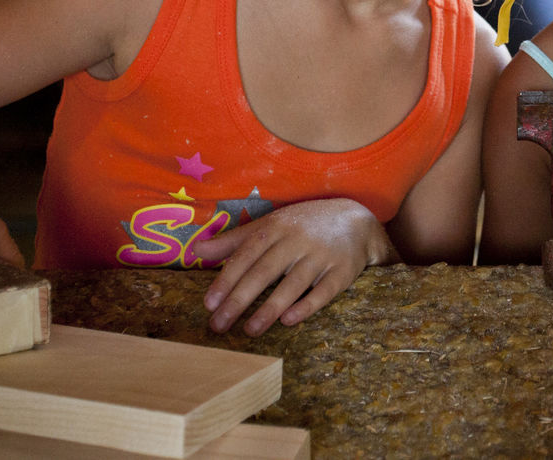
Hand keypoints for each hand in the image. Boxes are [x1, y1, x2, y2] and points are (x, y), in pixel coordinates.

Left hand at [193, 198, 394, 336]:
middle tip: (219, 325)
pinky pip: (323, 291)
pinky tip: (288, 321)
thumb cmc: (304, 225)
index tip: (209, 304)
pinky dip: (306, 306)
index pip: (246, 255)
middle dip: (239, 300)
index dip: (226, 280)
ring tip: (250, 330)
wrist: (356, 221)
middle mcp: (297, 240)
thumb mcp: (270, 225)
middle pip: (264, 272)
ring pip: (292, 284)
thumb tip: (196, 249)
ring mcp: (321, 256)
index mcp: (276, 228)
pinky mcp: (342, 272)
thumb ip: (234, 240)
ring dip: (269, 309)